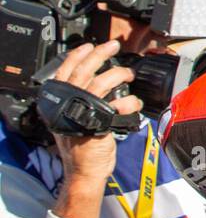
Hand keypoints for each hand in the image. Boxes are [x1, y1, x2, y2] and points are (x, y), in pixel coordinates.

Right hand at [46, 40, 142, 217]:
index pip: (64, 72)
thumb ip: (80, 103)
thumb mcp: (73, 121)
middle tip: (113, 45)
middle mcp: (68, 105)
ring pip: (100, 83)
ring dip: (118, 75)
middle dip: (99, 55)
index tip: (88, 45)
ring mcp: (82, 113)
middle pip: (82, 72)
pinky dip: (130, 102)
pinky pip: (118, 105)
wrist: (84, 172)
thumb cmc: (82, 147)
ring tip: (128, 74)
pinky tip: (134, 104)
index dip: (76, 56)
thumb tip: (95, 85)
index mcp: (60, 103)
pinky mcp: (98, 123)